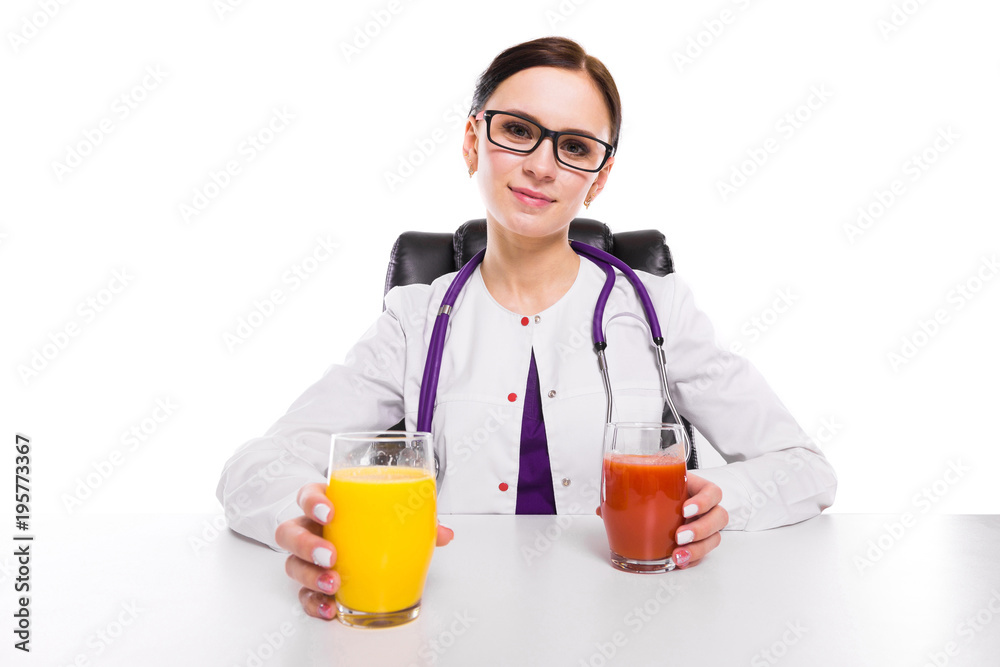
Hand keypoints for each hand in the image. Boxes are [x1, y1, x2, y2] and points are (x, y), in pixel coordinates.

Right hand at [275, 482, 453, 620]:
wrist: (362, 544)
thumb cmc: (371, 524)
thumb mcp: (391, 517)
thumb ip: (416, 521)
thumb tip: (444, 533)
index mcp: (330, 505)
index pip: (308, 494)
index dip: (313, 501)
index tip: (330, 510)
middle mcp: (312, 529)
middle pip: (290, 532)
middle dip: (307, 544)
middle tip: (331, 554)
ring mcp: (308, 557)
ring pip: (292, 564)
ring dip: (311, 576)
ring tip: (334, 584)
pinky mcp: (311, 583)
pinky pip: (303, 594)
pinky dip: (315, 602)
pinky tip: (331, 608)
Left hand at [594, 472, 726, 569]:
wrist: (664, 502)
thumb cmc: (660, 491)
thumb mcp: (647, 487)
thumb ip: (627, 493)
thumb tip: (601, 509)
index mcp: (695, 488)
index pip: (712, 492)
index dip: (704, 501)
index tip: (685, 508)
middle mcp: (705, 508)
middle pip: (719, 517)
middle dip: (701, 529)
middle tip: (679, 536)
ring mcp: (704, 526)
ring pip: (715, 539)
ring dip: (698, 548)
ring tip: (677, 555)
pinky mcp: (700, 543)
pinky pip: (703, 554)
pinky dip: (691, 560)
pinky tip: (678, 563)